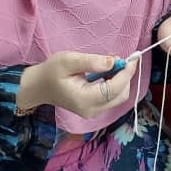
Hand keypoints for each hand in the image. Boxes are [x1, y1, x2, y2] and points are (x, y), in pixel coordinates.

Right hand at [17, 51, 139, 118]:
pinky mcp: (94, 109)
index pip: (114, 88)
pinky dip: (114, 84)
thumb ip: (91, 61)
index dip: (126, 73)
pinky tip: (106, 72)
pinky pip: (111, 97)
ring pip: (118, 97)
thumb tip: (113, 62)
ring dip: (120, 80)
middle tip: (118, 58)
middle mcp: (92, 110)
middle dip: (124, 76)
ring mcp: (93, 112)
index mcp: (85, 99)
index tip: (132, 58)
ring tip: (110, 64)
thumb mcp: (68, 60)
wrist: (37, 87)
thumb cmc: (50, 72)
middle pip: (121, 95)